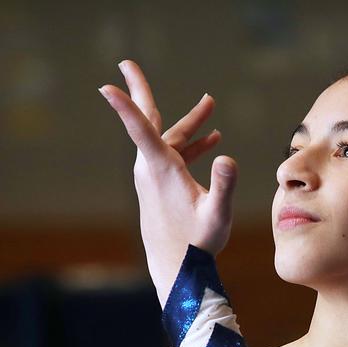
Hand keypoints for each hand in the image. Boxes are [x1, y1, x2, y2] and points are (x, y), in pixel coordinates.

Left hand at [98, 60, 237, 304]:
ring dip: (189, 124)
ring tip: (210, 105)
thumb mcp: (217, 214)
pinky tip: (213, 143)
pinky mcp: (161, 186)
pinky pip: (174, 156)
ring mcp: (155, 177)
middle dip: (142, 92)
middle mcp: (152, 169)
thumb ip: (223, 185)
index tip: (107, 86)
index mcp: (162, 170)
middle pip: (147, 123)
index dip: (127, 105)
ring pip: (168, 140)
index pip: (142, 130)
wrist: (178, 268)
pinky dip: (191, 146)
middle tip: (127, 63)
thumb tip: (227, 157)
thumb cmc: (197, 243)